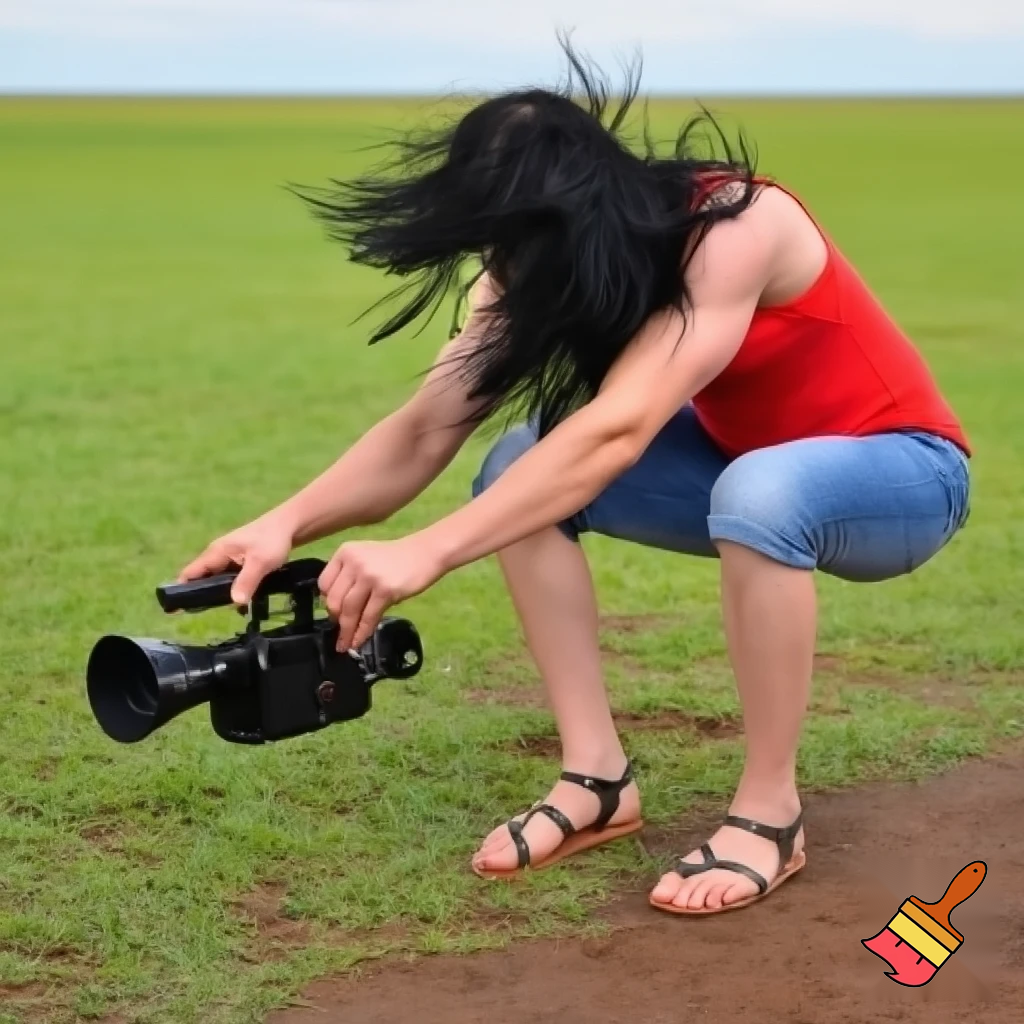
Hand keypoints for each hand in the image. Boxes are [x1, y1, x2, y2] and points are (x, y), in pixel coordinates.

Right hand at [178, 512, 294, 604]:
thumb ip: (247, 581)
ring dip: (222, 594)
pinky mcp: (241, 562)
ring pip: (219, 580)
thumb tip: (235, 602)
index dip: (181, 590)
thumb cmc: (272, 540)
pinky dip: (235, 589)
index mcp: (216, 552)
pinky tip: (245, 601)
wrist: (290, 525)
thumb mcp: (260, 562)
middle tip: (213, 613)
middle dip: (204, 596)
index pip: (190, 573)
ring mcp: (230, 558)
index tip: (178, 610)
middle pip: (203, 579)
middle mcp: (218, 555)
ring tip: (234, 609)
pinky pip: (231, 578)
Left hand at [318, 535, 443, 650]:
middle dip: (335, 620)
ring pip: (349, 611)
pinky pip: (369, 617)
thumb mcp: (366, 558)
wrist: (425, 553)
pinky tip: (360, 641)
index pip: (324, 583)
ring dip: (346, 631)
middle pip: (334, 599)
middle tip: (340, 631)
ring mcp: (370, 576)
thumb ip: (349, 576)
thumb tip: (338, 609)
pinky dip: (362, 632)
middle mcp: (354, 562)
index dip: (326, 602)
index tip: (333, 614)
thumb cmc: (395, 557)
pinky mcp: (385, 590)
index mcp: (345, 552)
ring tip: (345, 644)